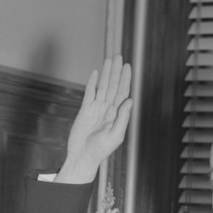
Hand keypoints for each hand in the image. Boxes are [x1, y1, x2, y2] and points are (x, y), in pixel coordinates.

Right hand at [56, 55, 133, 184]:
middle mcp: (107, 109)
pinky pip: (89, 93)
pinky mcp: (84, 110)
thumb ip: (123, 118)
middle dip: (116, 71)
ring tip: (109, 60)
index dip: (125, 79)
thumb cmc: (100, 150)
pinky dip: (91, 82)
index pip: (123, 93)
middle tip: (119, 56)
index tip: (127, 66)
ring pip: (102, 86)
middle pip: (113, 86)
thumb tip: (130, 100)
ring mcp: (96, 108)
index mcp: (117, 115)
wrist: (83, 156)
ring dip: (106, 73)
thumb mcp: (116, 136)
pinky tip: (95, 73)